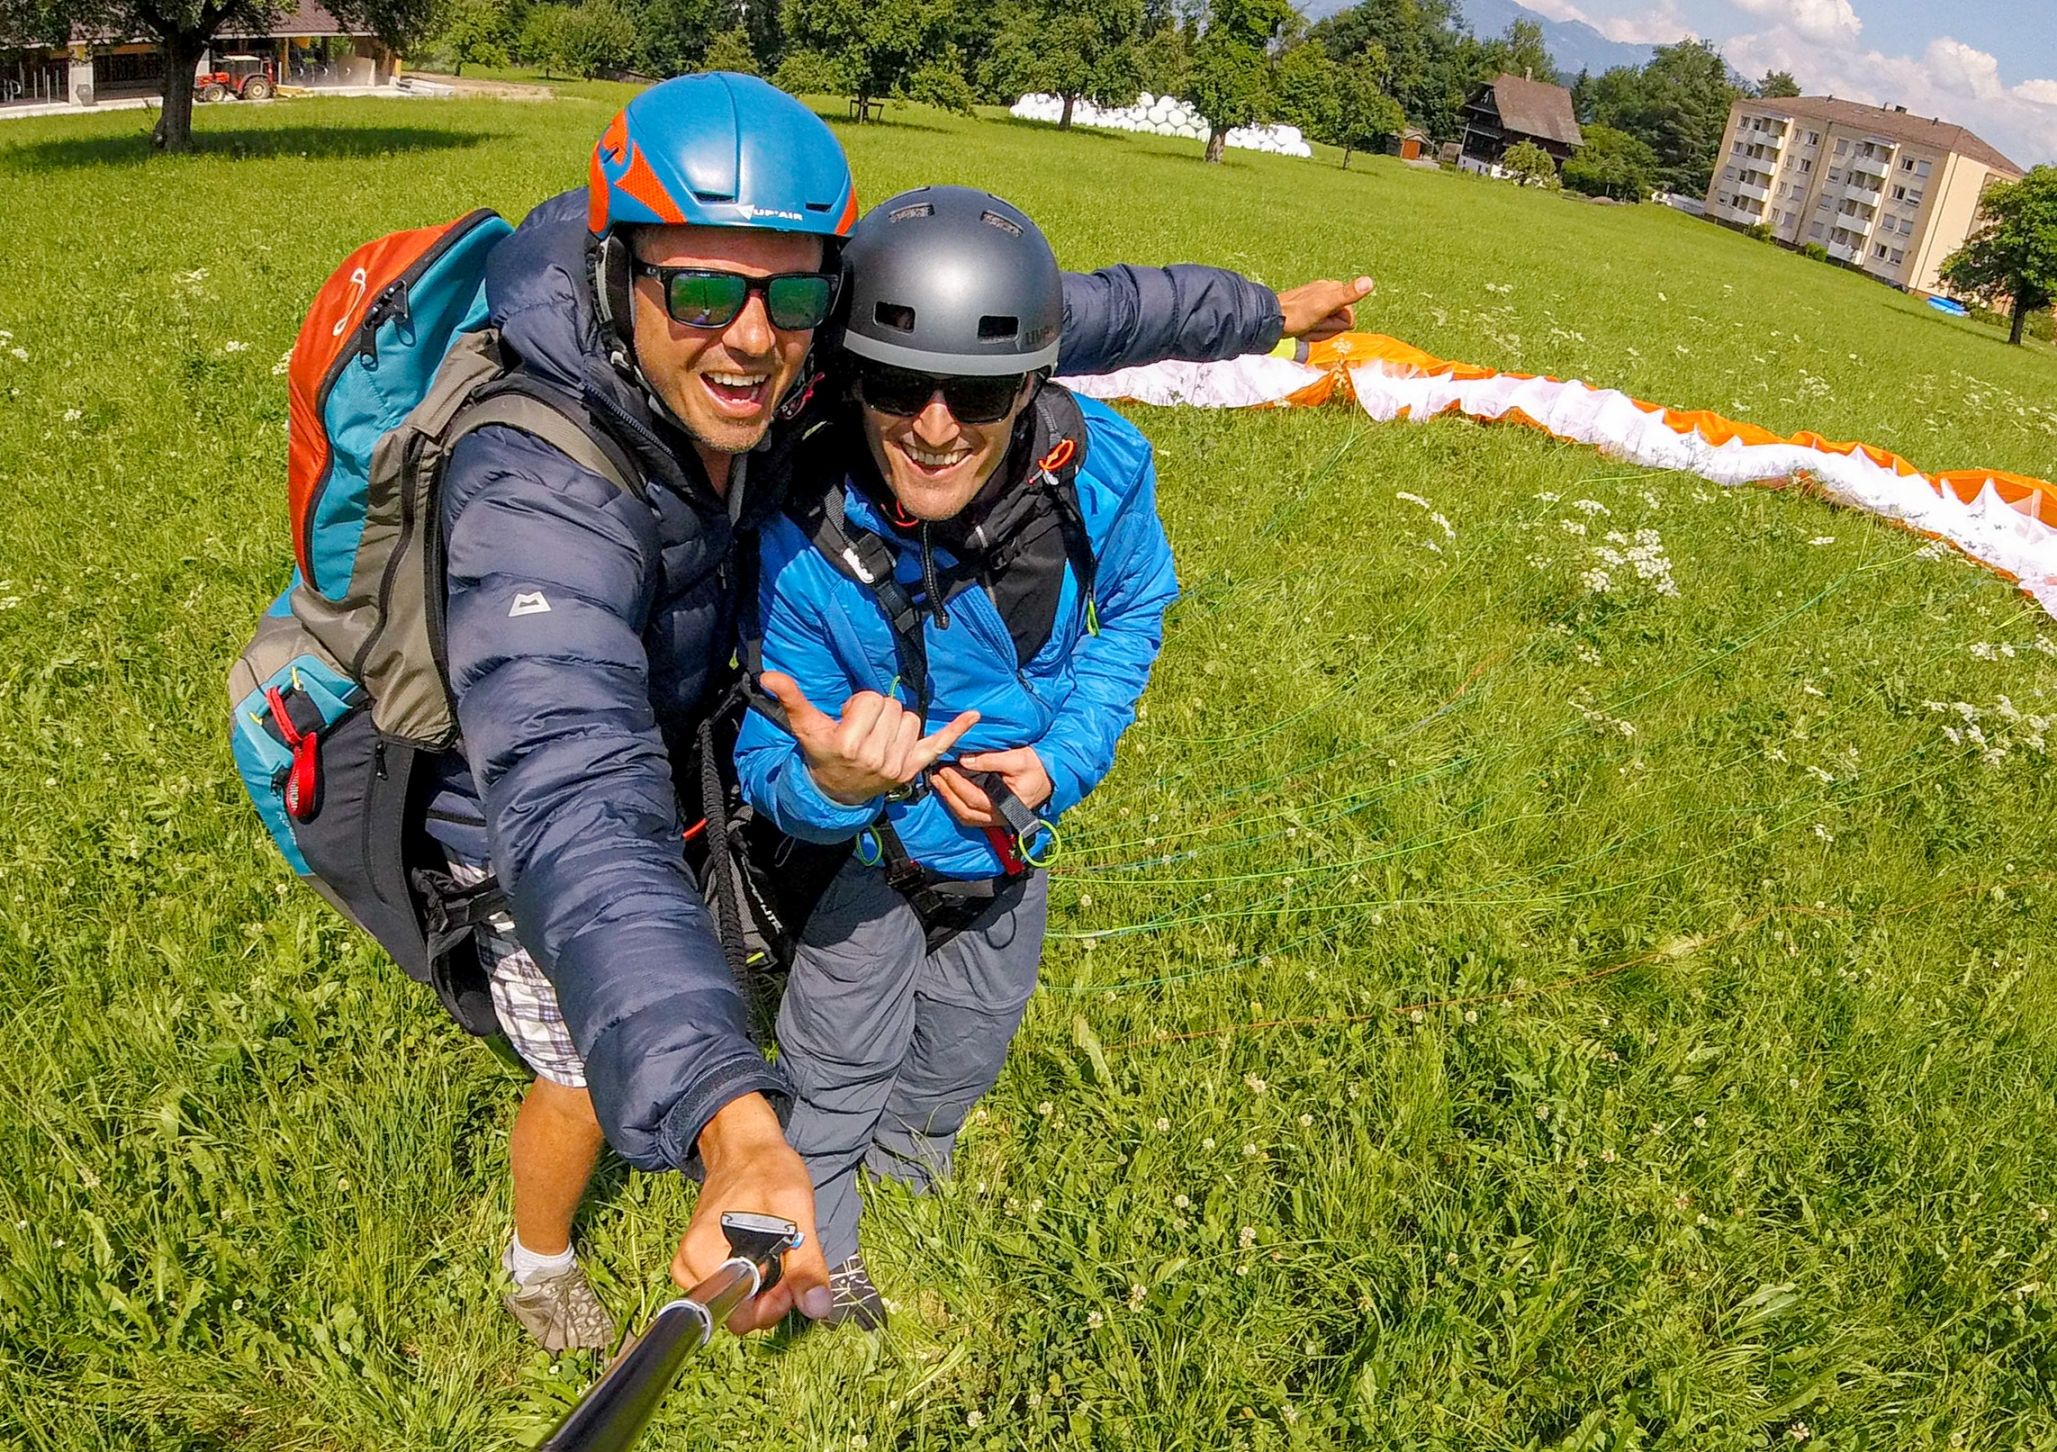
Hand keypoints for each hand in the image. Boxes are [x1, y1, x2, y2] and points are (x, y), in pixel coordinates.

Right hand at [673, 1093, 830, 1334]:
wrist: (744, 1146)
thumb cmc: (768, 1170)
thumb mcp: (796, 1211)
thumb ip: (806, 1264)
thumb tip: (818, 1308)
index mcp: (702, 1257)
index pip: (738, 1316)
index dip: (772, 1305)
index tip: (793, 1277)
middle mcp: (688, 1268)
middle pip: (738, 1313)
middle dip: (772, 1296)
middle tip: (792, 1259)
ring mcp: (691, 1267)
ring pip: (738, 1303)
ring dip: (767, 1288)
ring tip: (781, 1251)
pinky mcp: (700, 1264)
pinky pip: (733, 1289)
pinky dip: (756, 1279)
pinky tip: (769, 1253)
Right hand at [761, 671, 977, 806]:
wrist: (835, 793)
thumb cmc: (821, 754)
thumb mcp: (805, 726)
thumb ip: (791, 698)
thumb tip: (768, 674)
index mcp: (849, 742)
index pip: (870, 700)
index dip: (859, 705)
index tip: (848, 720)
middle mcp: (876, 756)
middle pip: (892, 707)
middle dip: (877, 712)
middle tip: (862, 730)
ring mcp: (897, 765)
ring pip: (911, 720)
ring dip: (896, 723)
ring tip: (877, 737)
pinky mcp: (912, 769)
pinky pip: (938, 745)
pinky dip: (956, 731)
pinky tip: (973, 715)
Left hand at [934, 747, 1052, 828]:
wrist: (1051, 777)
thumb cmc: (1036, 766)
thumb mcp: (1017, 758)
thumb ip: (990, 759)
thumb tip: (964, 759)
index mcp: (1006, 805)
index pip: (973, 798)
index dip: (956, 785)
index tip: (945, 769)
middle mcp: (999, 816)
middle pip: (965, 811)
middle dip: (948, 793)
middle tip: (936, 775)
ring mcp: (995, 819)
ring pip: (966, 816)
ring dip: (950, 800)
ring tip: (939, 782)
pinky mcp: (993, 815)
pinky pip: (970, 815)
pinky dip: (957, 804)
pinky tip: (949, 791)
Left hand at [1277, 275, 1374, 341]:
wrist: (1269, 321)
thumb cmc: (1297, 314)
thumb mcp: (1325, 304)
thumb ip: (1347, 294)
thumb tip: (1369, 281)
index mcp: (1333, 289)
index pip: (1349, 319)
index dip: (1336, 325)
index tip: (1321, 319)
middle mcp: (1326, 294)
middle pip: (1339, 324)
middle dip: (1326, 329)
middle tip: (1311, 325)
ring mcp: (1316, 305)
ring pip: (1327, 328)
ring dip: (1317, 332)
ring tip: (1304, 328)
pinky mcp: (1307, 315)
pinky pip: (1316, 329)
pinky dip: (1309, 333)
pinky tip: (1300, 330)